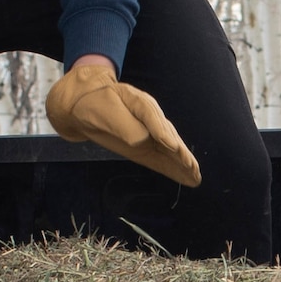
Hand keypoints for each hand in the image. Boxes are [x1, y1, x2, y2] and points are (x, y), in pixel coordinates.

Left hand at [41, 55, 201, 186]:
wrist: (84, 104)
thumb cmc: (95, 104)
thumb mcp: (106, 110)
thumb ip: (124, 125)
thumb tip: (142, 141)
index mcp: (141, 104)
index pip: (154, 119)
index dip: (163, 133)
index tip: (172, 147)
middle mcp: (152, 119)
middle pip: (169, 137)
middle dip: (181, 153)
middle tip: (192, 167)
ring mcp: (151, 134)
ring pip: (170, 150)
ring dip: (183, 164)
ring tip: (196, 177)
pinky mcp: (145, 147)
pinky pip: (162, 159)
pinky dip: (174, 169)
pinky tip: (187, 178)